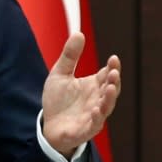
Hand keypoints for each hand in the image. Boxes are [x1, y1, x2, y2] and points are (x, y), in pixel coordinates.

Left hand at [41, 32, 120, 157]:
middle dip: (113, 80)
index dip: (112, 67)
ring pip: (106, 107)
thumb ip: (70, 56)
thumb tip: (79, 33)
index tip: (113, 58)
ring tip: (110, 87)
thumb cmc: (58, 100)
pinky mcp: (85, 129)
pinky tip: (96, 110)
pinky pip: (94, 124)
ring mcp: (93, 115)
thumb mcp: (60, 74)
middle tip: (113, 72)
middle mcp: (97, 99)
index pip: (107, 75)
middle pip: (110, 89)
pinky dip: (96, 117)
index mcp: (93, 86)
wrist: (48, 125)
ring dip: (109, 98)